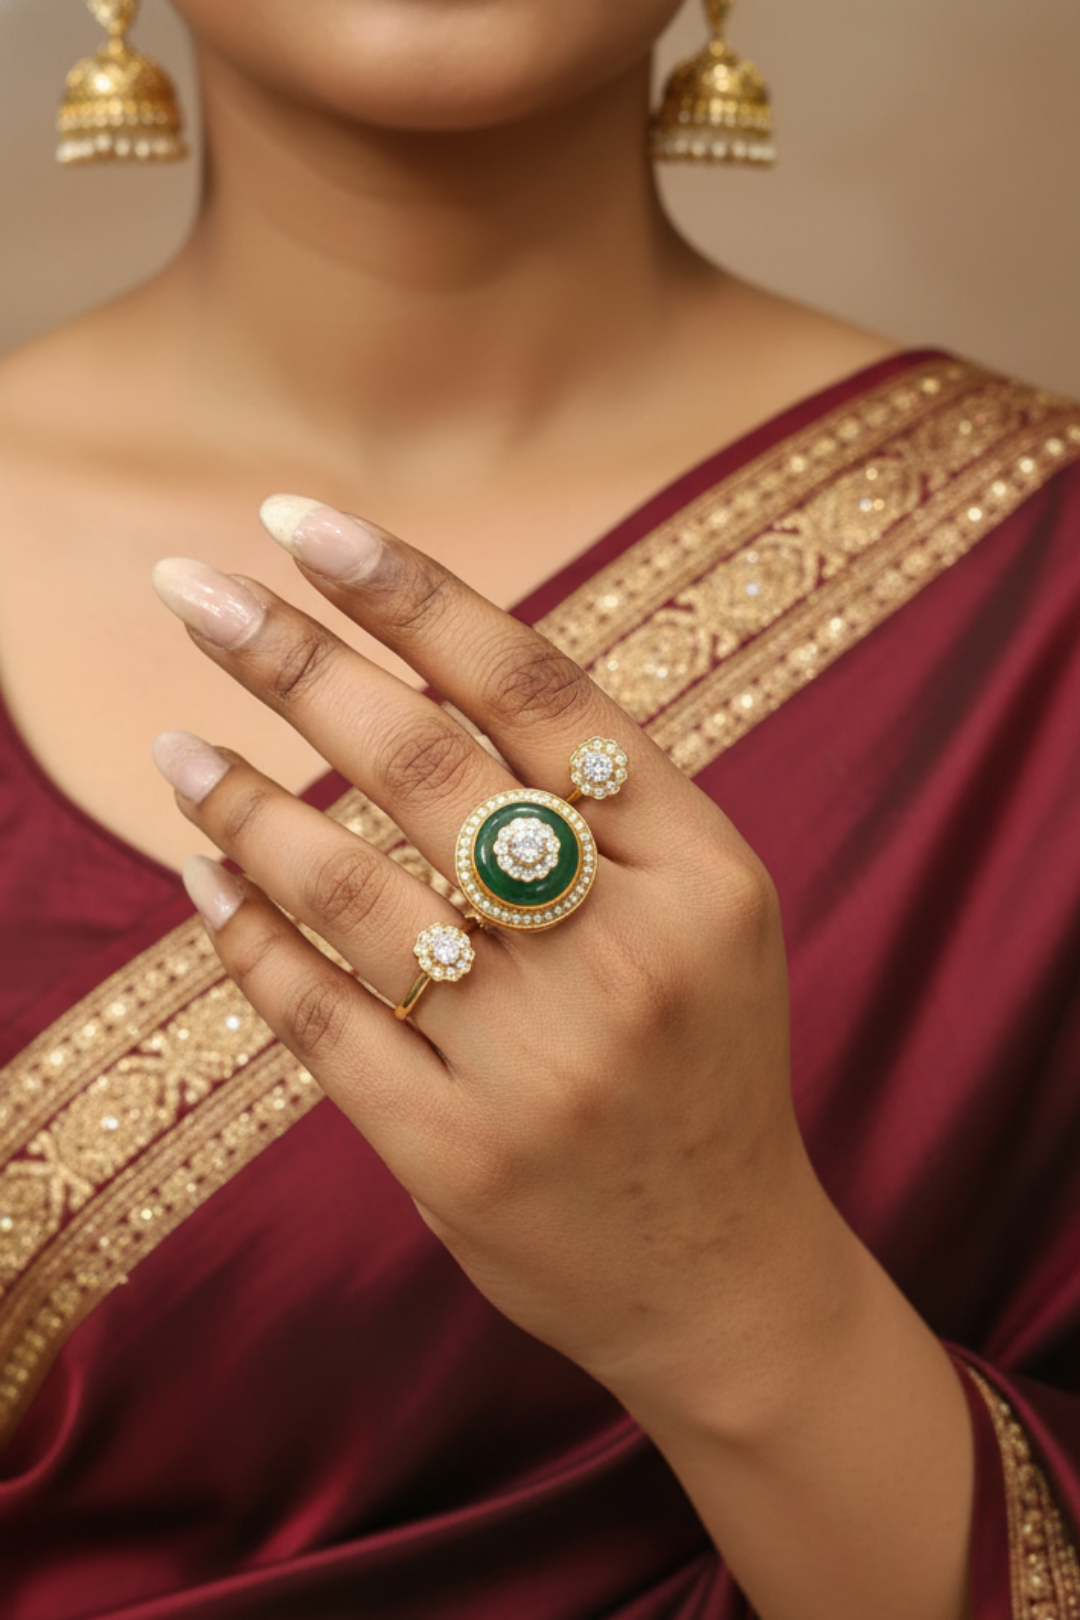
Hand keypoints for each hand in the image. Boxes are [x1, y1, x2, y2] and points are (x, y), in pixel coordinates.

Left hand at [150, 497, 804, 1410]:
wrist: (724, 1272)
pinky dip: (250, 941)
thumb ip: (606, 799)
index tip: (305, 524)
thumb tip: (432, 664)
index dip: (413, 596)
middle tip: (190, 591)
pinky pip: (322, 1021)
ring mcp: (539, 1063)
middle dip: (295, 662)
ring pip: (355, 892)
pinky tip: (205, 877)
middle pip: (430, 769)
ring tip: (176, 744)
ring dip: (247, 804)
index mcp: (699, 871)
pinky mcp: (456, 1153)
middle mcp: (625, 955)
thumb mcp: (709, 910)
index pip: (537, 692)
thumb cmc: (703, 1060)